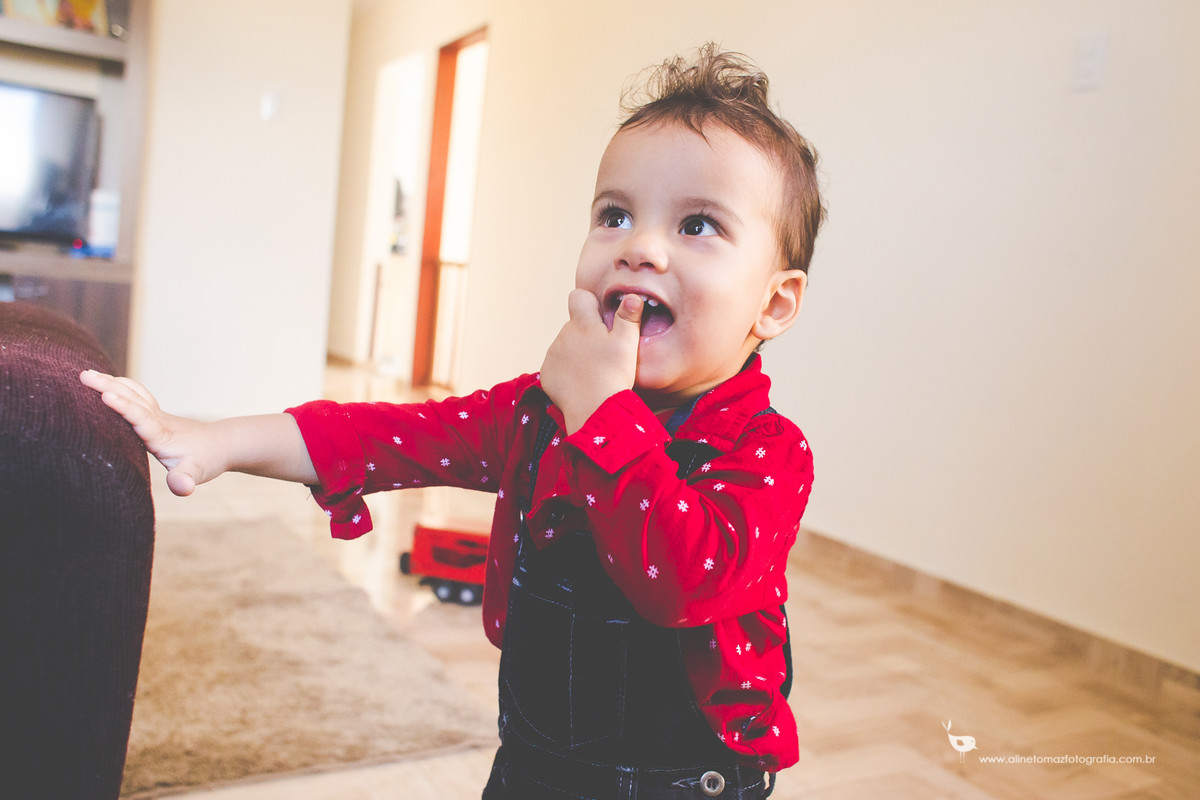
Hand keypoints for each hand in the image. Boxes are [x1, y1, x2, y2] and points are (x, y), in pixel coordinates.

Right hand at [80, 370, 220, 495]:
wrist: (222, 444)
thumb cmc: (207, 460)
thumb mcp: (197, 474)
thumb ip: (186, 480)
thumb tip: (182, 488)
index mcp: (161, 434)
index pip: (141, 418)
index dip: (124, 407)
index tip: (105, 395)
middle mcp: (157, 420)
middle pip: (132, 399)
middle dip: (108, 387)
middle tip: (83, 375)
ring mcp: (157, 415)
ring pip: (133, 393)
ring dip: (111, 382)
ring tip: (87, 374)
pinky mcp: (155, 415)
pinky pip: (136, 396)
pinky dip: (121, 387)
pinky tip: (108, 384)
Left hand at [540, 289, 642, 433]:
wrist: (593, 408)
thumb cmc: (614, 374)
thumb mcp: (627, 343)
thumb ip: (628, 317)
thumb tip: (632, 296)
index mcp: (583, 323)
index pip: (578, 297)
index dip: (589, 303)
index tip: (600, 320)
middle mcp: (563, 335)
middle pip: (574, 325)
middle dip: (586, 334)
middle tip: (604, 353)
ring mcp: (552, 354)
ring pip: (565, 345)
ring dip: (576, 353)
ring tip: (593, 371)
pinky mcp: (547, 373)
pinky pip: (556, 365)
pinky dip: (567, 371)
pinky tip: (581, 382)